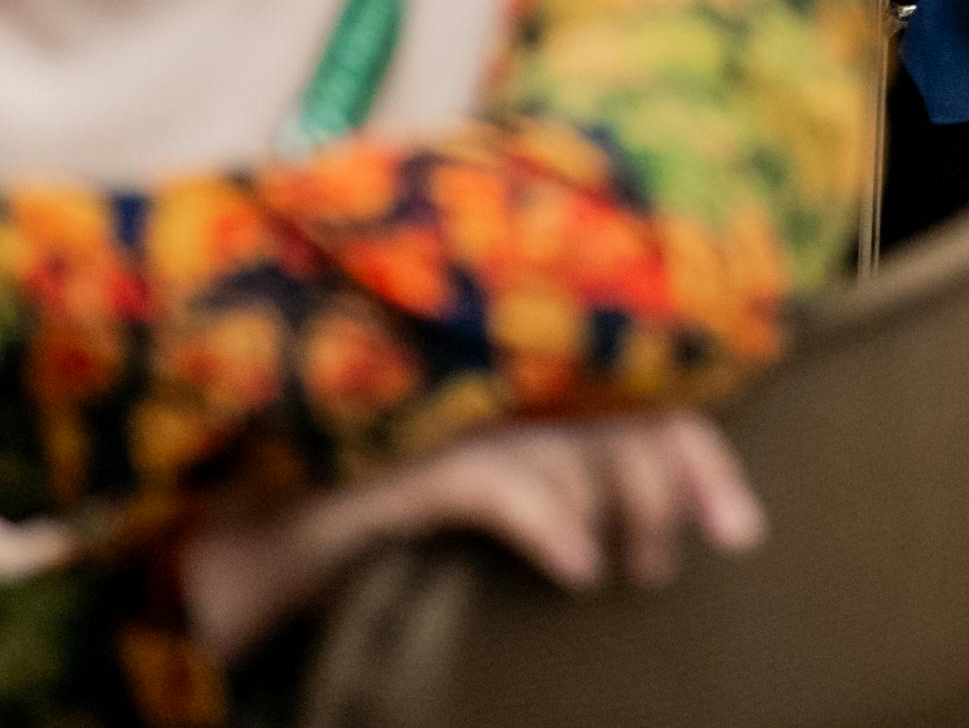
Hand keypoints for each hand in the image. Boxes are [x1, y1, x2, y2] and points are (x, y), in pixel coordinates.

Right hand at [181, 411, 764, 662]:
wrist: (226, 557)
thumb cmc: (361, 547)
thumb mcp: (480, 522)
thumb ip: (556, 505)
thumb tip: (643, 555)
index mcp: (511, 402)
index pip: (632, 399)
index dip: (698, 455)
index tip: (742, 533)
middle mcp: (484, 394)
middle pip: (617, 413)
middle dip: (671, 483)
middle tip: (673, 561)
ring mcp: (436, 419)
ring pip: (568, 443)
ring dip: (618, 509)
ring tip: (625, 573)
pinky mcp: (387, 459)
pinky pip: (493, 479)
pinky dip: (549, 523)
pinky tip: (578, 572)